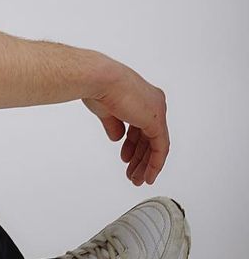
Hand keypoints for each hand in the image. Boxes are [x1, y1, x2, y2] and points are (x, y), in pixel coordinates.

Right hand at [82, 68, 168, 185]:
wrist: (99, 79)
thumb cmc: (97, 87)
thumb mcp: (106, 111)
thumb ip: (114, 125)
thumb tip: (117, 138)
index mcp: (141, 97)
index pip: (141, 127)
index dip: (133, 145)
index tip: (125, 158)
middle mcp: (153, 103)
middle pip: (149, 137)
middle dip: (140, 158)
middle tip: (133, 173)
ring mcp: (157, 111)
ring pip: (156, 145)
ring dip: (146, 165)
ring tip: (137, 179)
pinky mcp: (156, 121)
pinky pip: (160, 148)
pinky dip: (155, 164)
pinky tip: (148, 176)